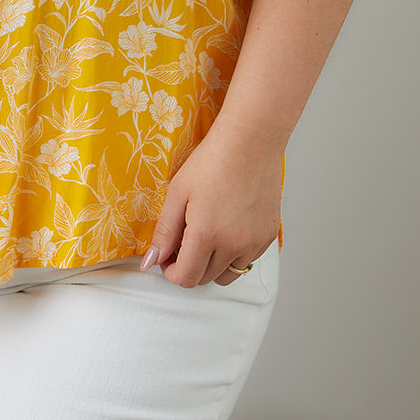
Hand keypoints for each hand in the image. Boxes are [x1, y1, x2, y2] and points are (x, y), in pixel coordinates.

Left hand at [140, 121, 281, 286]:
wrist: (250, 141)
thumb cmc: (212, 161)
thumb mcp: (177, 193)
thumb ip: (164, 232)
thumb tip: (150, 262)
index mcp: (207, 235)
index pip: (186, 278)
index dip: (170, 271)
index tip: (167, 255)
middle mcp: (234, 245)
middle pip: (205, 278)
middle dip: (189, 265)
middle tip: (183, 239)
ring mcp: (254, 242)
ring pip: (228, 274)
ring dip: (212, 264)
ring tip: (207, 234)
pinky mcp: (268, 236)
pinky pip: (247, 260)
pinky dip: (234, 254)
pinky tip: (227, 227)